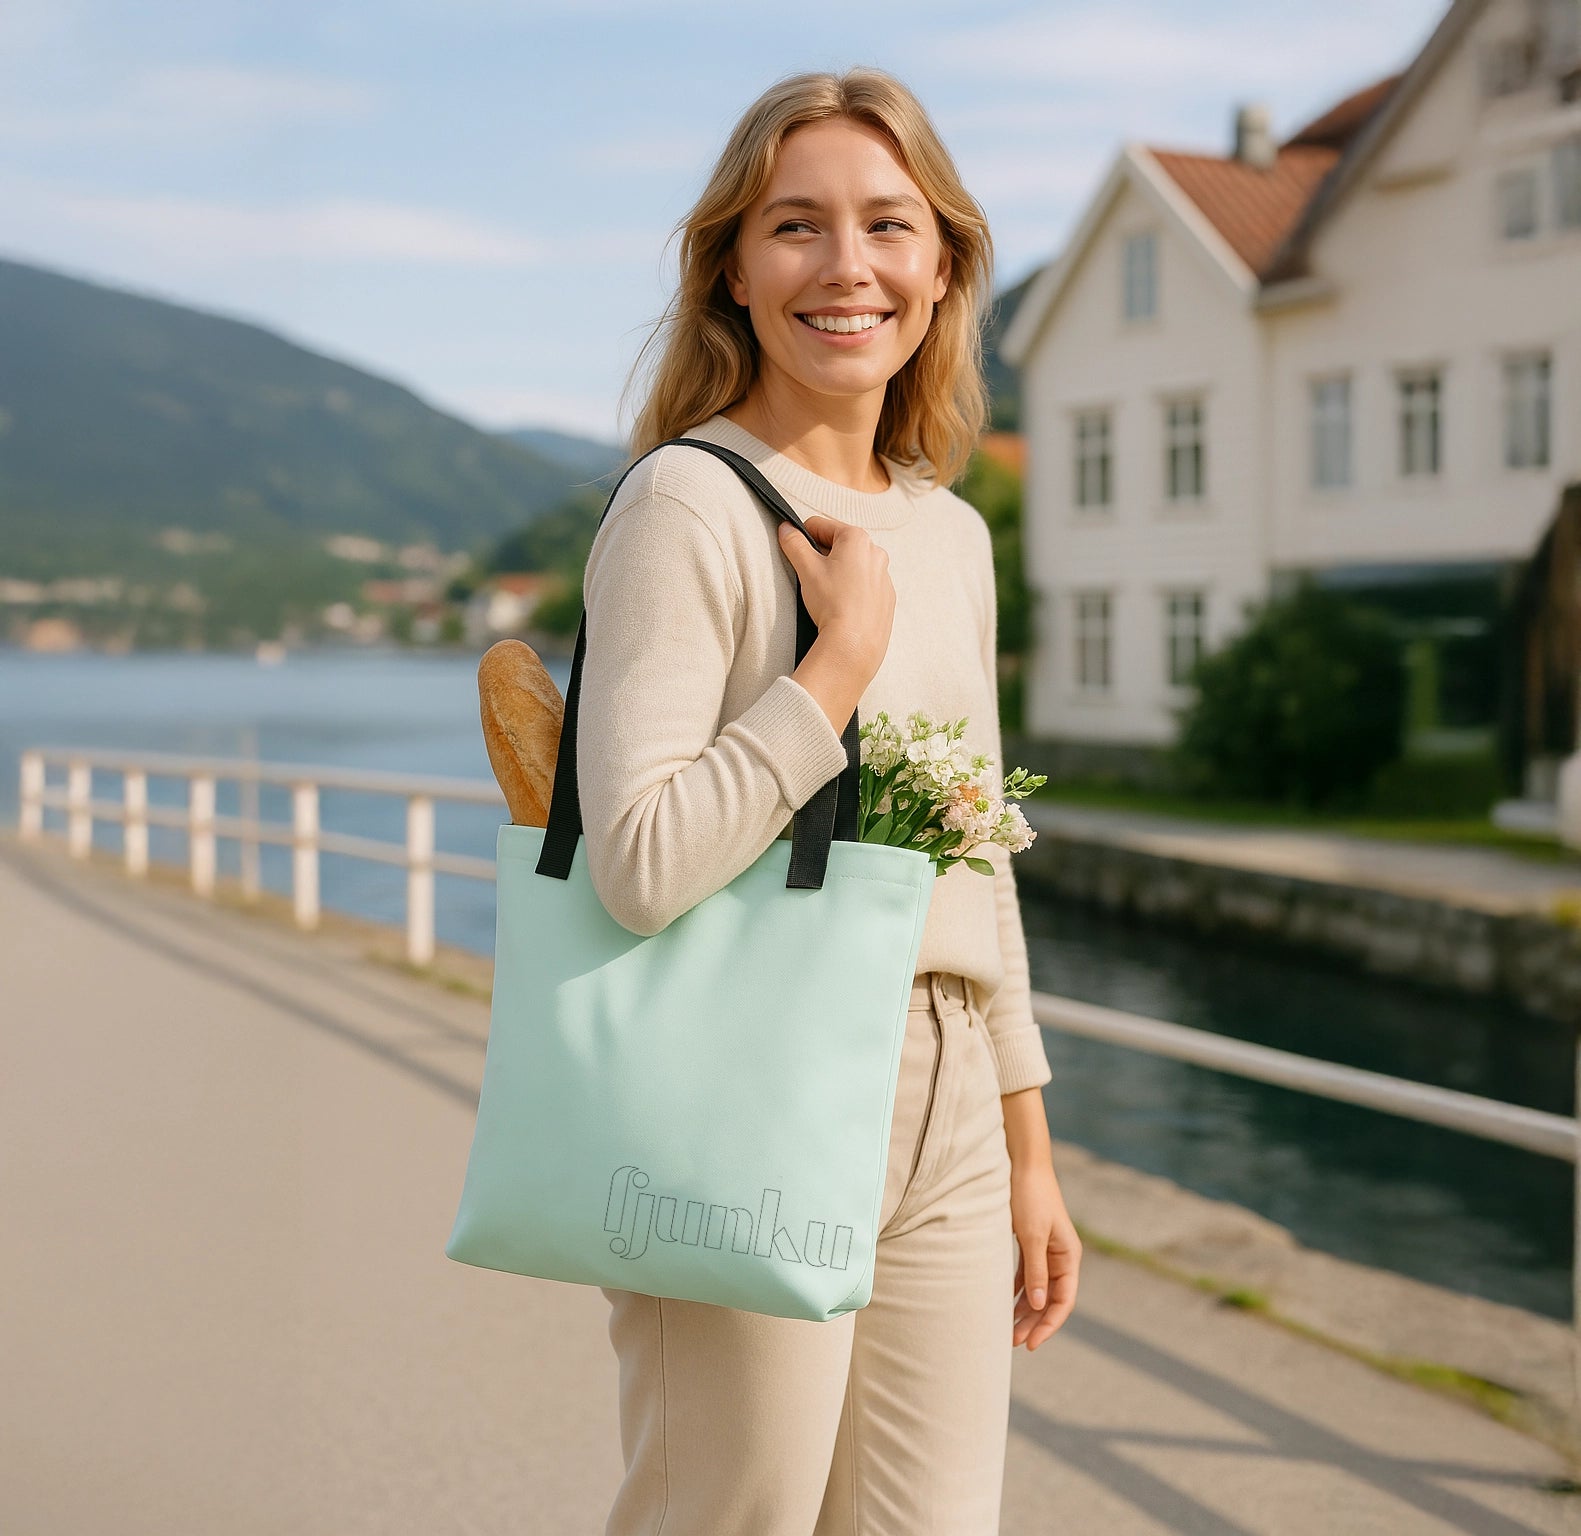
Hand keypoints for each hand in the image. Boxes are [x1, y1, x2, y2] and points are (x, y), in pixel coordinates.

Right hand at [776, 514, 894, 681]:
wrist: (853, 643)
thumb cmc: (832, 603)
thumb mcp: (806, 568)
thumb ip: (794, 543)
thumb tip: (786, 530)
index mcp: (856, 538)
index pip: (820, 525)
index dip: (803, 537)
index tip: (795, 551)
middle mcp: (876, 553)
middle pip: (839, 545)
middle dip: (822, 556)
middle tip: (810, 577)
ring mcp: (884, 576)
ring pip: (854, 566)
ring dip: (838, 573)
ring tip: (827, 595)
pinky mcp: (887, 598)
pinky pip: (866, 586)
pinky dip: (853, 591)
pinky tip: (842, 606)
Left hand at [1009, 1147, 1081, 1350]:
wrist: (1022, 1164)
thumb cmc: (1031, 1197)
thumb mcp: (1032, 1235)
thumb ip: (1036, 1270)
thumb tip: (1038, 1304)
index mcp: (1069, 1256)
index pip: (1064, 1300)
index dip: (1049, 1324)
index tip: (1032, 1343)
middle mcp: (1061, 1257)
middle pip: (1050, 1299)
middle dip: (1034, 1323)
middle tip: (1014, 1343)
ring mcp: (1046, 1251)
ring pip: (1037, 1290)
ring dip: (1024, 1310)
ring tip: (1008, 1331)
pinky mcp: (1031, 1244)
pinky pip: (1026, 1275)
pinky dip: (1017, 1292)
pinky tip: (1005, 1306)